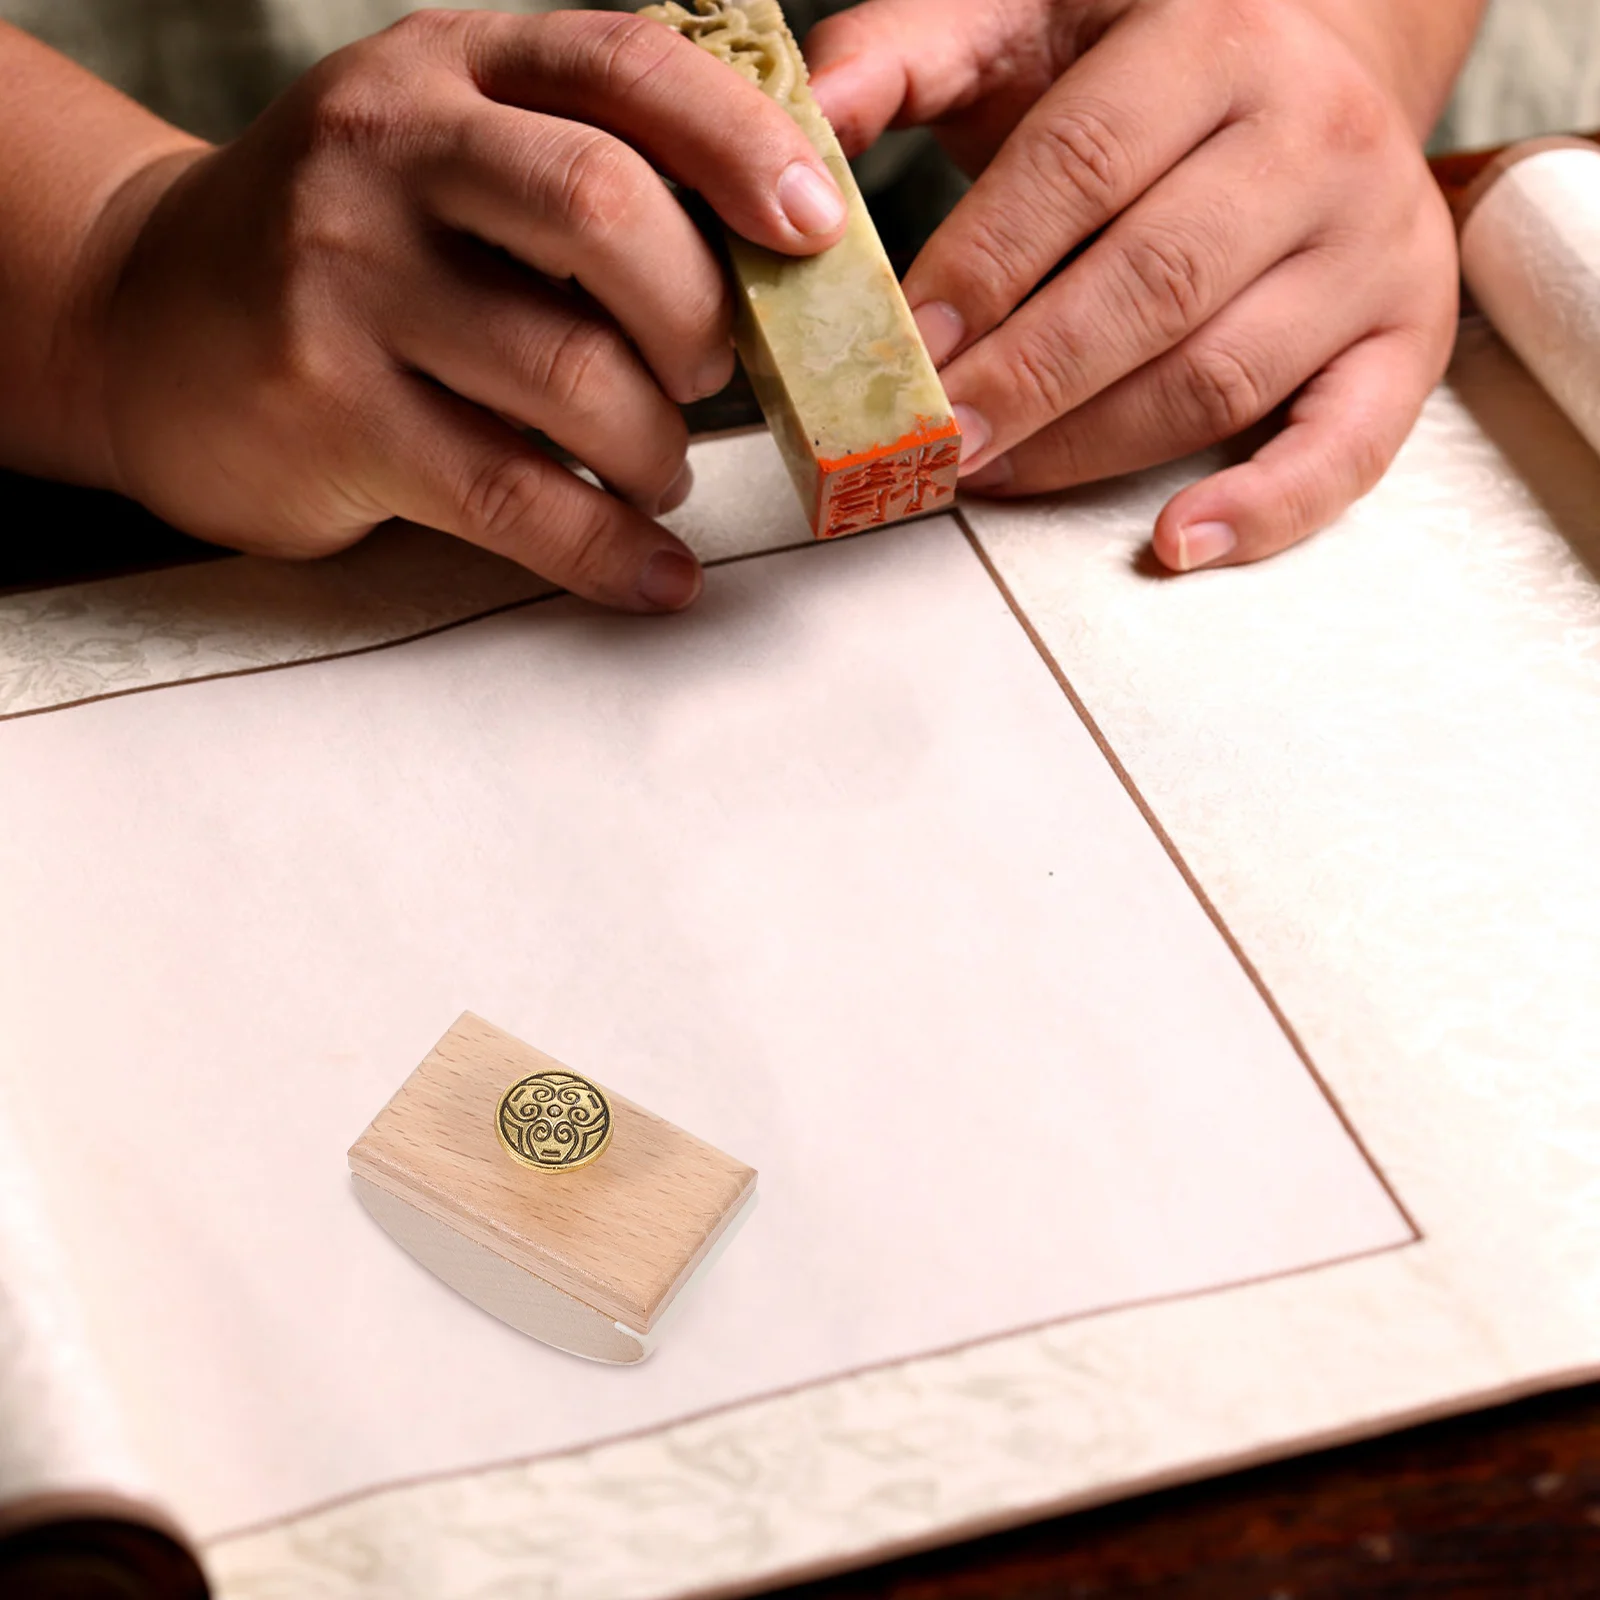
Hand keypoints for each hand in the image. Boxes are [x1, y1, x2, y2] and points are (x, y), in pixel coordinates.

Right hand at [94, 9, 847, 608]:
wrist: (147, 323)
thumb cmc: (348, 251)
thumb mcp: (447, 158)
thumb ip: (581, 172)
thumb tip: (768, 263)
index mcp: (450, 68)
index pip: (626, 69)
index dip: (744, 147)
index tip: (819, 229)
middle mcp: (388, 150)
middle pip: (608, 214)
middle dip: (703, 323)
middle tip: (712, 379)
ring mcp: (344, 277)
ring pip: (575, 376)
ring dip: (657, 451)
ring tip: (657, 469)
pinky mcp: (327, 408)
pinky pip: (515, 495)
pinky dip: (611, 552)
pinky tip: (655, 575)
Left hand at [807, 0, 1467, 570]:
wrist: (1323, 52)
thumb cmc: (1150, 55)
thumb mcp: (1031, 19)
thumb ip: (911, 50)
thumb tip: (808, 120)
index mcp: (1214, 42)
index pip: (1077, 173)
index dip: (981, 274)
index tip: (904, 355)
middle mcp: (1313, 138)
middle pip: (1151, 287)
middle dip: (1025, 382)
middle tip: (934, 445)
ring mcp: (1373, 243)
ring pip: (1220, 375)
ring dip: (1094, 447)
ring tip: (997, 477)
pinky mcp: (1406, 330)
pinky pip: (1353, 441)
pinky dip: (1269, 507)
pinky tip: (1178, 541)